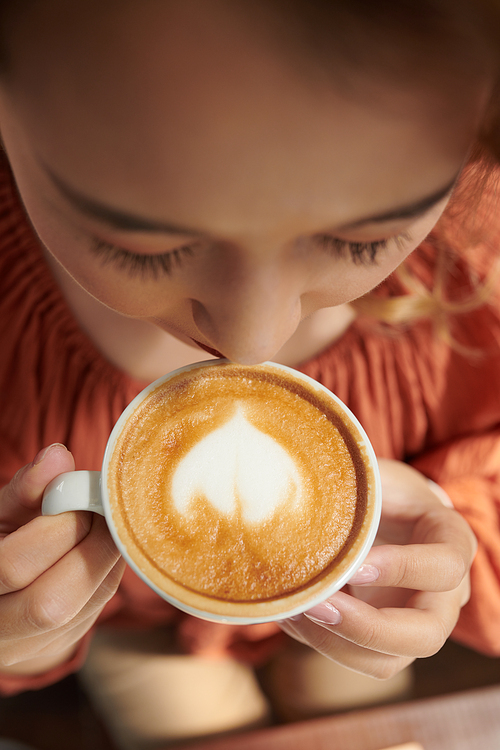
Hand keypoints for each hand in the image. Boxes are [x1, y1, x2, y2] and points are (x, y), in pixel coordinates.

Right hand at [0, 444, 124, 675]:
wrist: (2, 588)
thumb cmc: (2, 537)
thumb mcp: (2, 513)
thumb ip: (27, 488)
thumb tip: (59, 456)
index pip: (12, 567)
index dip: (55, 527)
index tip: (79, 494)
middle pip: (49, 604)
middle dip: (88, 547)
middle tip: (101, 510)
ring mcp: (28, 648)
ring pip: (80, 611)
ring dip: (105, 557)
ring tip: (104, 521)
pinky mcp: (60, 644)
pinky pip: (96, 609)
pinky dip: (107, 569)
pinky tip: (103, 543)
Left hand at [279, 458, 476, 677]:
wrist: (384, 508)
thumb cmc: (381, 489)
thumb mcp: (375, 478)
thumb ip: (356, 490)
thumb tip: (301, 504)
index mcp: (451, 543)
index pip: (444, 567)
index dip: (403, 569)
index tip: (355, 564)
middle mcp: (444, 594)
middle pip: (427, 635)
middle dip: (367, 627)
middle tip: (318, 604)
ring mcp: (415, 623)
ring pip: (388, 661)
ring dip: (336, 643)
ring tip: (295, 611)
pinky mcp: (384, 640)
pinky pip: (357, 659)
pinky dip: (320, 642)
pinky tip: (292, 614)